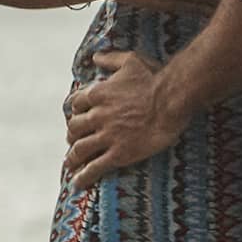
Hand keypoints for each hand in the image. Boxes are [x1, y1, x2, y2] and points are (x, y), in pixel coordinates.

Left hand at [66, 51, 188, 189]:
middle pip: (74, 127)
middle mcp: (97, 115)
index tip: (76, 116)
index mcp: (98, 94)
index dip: (75, 111)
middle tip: (73, 140)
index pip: (76, 103)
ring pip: (80, 148)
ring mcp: (107, 136)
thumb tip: (95, 57)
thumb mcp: (130, 61)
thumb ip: (111, 59)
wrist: (171, 100)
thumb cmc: (154, 78)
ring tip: (70, 164)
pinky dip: (84, 176)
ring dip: (73, 157)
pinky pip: (95, 167)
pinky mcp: (119, 153)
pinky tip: (78, 183)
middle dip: (72, 134)